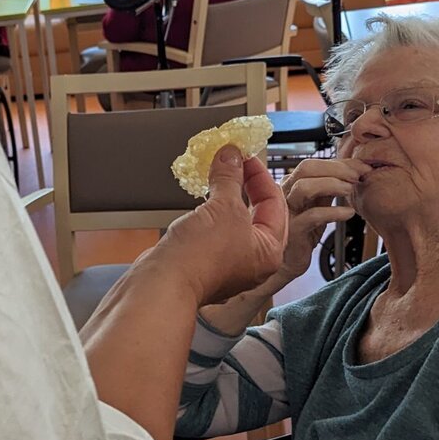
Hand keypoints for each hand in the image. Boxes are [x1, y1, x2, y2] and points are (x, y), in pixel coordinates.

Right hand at [155, 148, 287, 306]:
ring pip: (235, 222)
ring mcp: (229, 265)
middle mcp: (253, 262)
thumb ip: (230, 177)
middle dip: (245, 185)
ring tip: (217, 176)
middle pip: (258, 213)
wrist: (163, 283)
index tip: (245, 156)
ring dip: (227, 197)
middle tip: (233, 163)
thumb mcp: (223, 207)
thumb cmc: (200, 257)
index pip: (275, 203)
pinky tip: (202, 199)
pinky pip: (216, 231)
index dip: (259, 175)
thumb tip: (232, 156)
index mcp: (270, 251)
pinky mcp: (206, 264)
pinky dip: (212, 213)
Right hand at [277, 156, 369, 281]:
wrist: (288, 263)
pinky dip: (334, 211)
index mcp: (291, 183)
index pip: (314, 163)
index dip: (340, 163)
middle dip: (337, 169)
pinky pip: (313, 216)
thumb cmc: (304, 232)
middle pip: (307, 168)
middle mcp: (284, 193)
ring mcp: (286, 211)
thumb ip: (329, 187)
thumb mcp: (318, 204)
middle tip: (358, 177)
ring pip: (305, 187)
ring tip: (350, 191)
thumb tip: (355, 169)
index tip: (363, 167)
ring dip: (332, 184)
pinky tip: (348, 213)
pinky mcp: (292, 230)